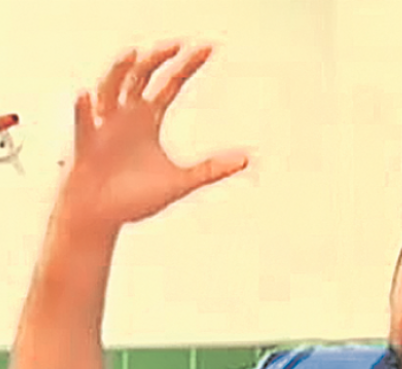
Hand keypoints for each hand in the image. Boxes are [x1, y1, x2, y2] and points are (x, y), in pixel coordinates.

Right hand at [57, 43, 247, 232]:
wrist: (103, 216)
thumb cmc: (137, 197)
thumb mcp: (181, 182)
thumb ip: (210, 169)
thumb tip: (246, 160)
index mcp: (147, 119)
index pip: (169, 85)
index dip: (185, 66)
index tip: (206, 49)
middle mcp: (125, 116)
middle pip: (140, 77)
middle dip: (156, 60)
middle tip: (175, 46)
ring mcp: (103, 128)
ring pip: (109, 91)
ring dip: (119, 72)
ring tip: (134, 55)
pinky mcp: (85, 147)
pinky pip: (83, 125)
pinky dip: (83, 109)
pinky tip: (87, 96)